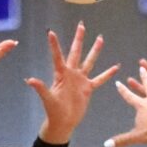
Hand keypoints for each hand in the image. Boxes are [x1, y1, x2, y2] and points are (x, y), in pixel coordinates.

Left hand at [29, 23, 118, 144]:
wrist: (64, 122)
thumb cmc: (53, 111)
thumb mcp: (47, 99)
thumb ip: (40, 88)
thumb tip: (29, 80)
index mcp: (61, 74)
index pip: (58, 56)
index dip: (55, 45)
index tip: (50, 32)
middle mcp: (72, 73)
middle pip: (76, 52)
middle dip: (79, 39)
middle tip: (81, 25)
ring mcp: (81, 80)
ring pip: (89, 62)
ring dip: (95, 50)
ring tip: (101, 38)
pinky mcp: (88, 88)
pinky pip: (100, 79)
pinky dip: (107, 74)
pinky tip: (116, 67)